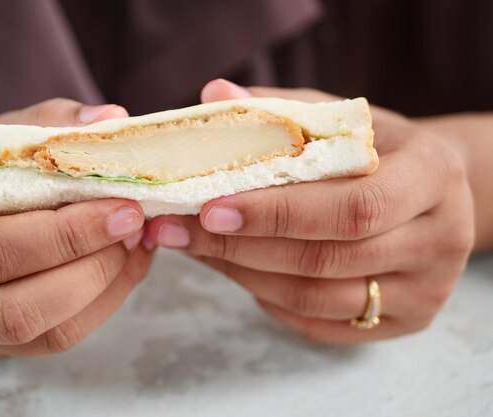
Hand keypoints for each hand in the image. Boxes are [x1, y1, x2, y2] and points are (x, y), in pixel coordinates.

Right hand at [0, 99, 153, 355]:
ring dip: (102, 291)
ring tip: (131, 247)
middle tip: (133, 228)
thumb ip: (48, 126)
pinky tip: (122, 269)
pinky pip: (53, 342)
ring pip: (39, 333)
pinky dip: (101, 306)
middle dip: (92, 268)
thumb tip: (112, 120)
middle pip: (14, 307)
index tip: (123, 207)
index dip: (68, 234)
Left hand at [144, 79, 474, 343]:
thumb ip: (280, 109)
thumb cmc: (378, 150)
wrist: (430, 193)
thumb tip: (214, 93)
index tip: (209, 208)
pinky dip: (266, 298)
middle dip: (239, 247)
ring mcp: (425, 290)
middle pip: (326, 259)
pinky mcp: (403, 321)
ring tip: (195, 247)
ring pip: (316, 298)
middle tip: (177, 230)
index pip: (353, 207)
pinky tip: (235, 269)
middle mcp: (441, 239)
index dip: (276, 213)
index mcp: (432, 175)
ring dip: (243, 274)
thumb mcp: (341, 119)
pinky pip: (318, 324)